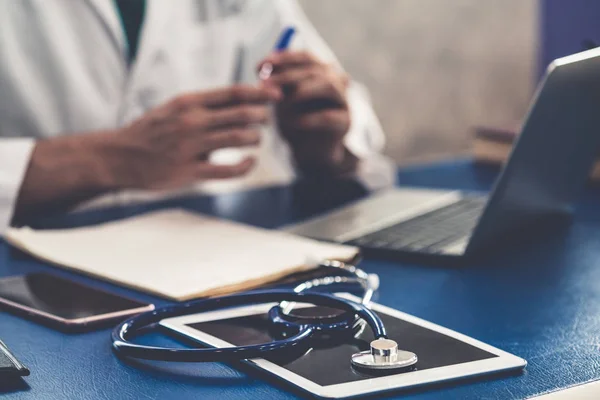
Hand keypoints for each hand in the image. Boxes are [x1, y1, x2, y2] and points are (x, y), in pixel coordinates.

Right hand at [113, 85, 280, 189]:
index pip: (233, 93)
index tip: (276, 95)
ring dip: (255, 138)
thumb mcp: (174, 109)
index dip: (260, 93)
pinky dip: (246, 165)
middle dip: (262, 117)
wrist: (118, 156)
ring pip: (239, 138)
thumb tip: (240, 102)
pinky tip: (250, 162)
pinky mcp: (189, 171)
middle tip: (266, 120)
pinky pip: (229, 169)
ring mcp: (191, 147)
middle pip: (242, 114)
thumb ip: (204, 106)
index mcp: (188, 102)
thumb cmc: (151, 132)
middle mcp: (191, 121)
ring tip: (256, 140)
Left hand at [258, 51, 356, 174]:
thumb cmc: (294, 119)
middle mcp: (336, 81)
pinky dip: (309, 118)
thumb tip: (264, 67)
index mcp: (321, 71)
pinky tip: (292, 122)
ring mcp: (343, 101)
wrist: (308, 150)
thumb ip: (277, 82)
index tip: (259, 66)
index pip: (306, 57)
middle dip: (287, 75)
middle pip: (315, 70)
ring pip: (328, 86)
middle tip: (265, 84)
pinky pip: (329, 116)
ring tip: (281, 102)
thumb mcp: (281, 99)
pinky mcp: (345, 122)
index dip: (283, 58)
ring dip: (301, 92)